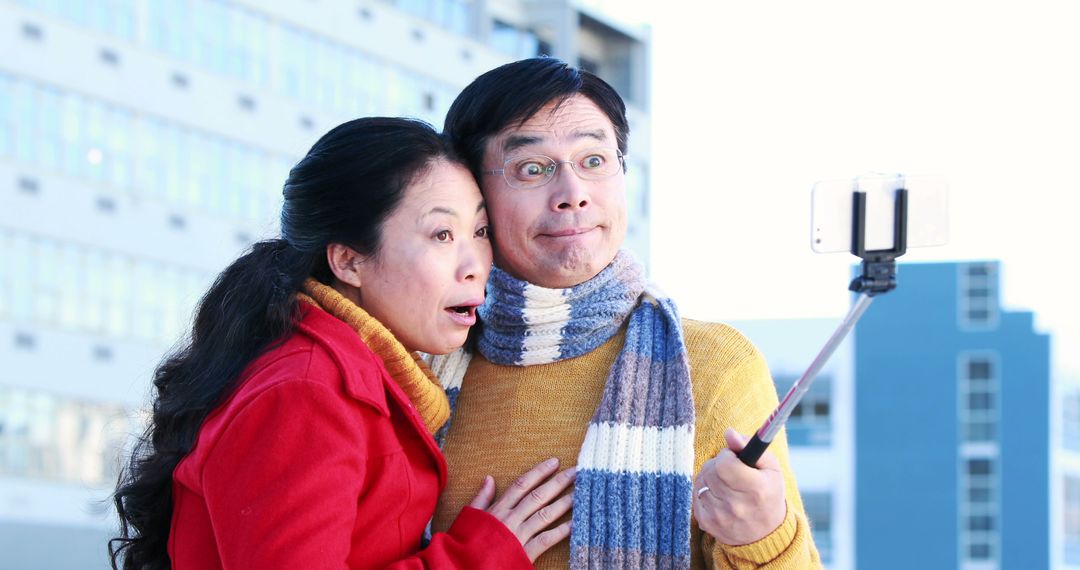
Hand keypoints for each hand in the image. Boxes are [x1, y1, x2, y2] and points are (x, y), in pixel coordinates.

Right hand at [467, 457, 575, 561]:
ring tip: (580, 493)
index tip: (555, 462)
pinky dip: (561, 532)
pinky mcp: (523, 553)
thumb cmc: (464, 543)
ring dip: (564, 503)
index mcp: (498, 509)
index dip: (539, 471)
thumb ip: (481, 498)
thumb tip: (489, 478)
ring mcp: (518, 536)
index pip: (522, 485)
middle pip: (538, 495)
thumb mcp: (469, 517)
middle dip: (558, 482)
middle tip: (577, 471)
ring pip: (545, 514)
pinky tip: (575, 524)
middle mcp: (510, 519)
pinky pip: (545, 540)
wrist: (461, 567)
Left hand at [693, 428, 786, 545]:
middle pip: (710, 471)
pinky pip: (695, 495)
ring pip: (700, 482)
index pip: (724, 464)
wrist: (765, 533)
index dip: (726, 456)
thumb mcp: (770, 468)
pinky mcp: (707, 523)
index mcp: (756, 489)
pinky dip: (704, 491)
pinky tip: (717, 496)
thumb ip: (749, 446)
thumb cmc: (768, 493)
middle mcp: (737, 506)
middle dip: (717, 465)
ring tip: (724, 484)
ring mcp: (720, 516)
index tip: (734, 459)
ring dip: (709, 478)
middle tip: (729, 471)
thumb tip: (729, 433)